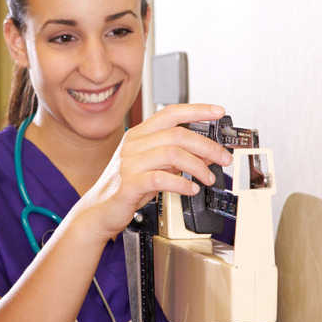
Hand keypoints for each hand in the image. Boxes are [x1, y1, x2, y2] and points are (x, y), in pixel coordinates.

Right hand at [71, 103, 232, 239]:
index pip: (170, 113)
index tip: (217, 112)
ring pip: (172, 153)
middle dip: (207, 146)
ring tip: (207, 178)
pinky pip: (161, 178)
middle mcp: (133, 144)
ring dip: (198, 166)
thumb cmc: (125, 187)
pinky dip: (181, 184)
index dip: (196, 110)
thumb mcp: (153, 166)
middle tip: (223, 159)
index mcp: (139, 135)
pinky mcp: (128, 183)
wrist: (99, 211)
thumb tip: (206, 152)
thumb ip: (175, 157)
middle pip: (177, 134)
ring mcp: (129, 163)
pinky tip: (190, 190)